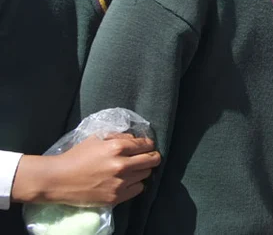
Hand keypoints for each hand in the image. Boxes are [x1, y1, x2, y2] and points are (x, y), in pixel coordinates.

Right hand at [12, 133, 160, 205]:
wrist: (58, 180)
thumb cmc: (76, 156)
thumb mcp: (96, 138)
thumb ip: (117, 136)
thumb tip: (134, 138)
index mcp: (117, 147)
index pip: (146, 144)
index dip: (148, 144)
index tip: (147, 146)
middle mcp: (122, 165)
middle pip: (152, 160)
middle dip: (152, 156)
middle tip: (148, 157)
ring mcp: (120, 183)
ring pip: (146, 174)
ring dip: (142, 170)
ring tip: (134, 169)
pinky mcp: (116, 197)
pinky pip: (138, 189)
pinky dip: (136, 184)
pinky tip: (128, 181)